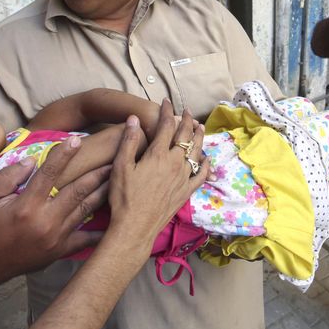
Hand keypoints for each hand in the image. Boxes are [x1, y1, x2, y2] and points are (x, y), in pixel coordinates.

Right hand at [0, 136, 110, 287]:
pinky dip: (102, 231)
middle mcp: (45, 221)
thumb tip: (32, 161)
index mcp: (25, 206)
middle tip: (116, 158)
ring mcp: (55, 238)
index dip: (64, 155)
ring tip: (120, 178)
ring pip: (86, 210)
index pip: (49, 174)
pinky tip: (117, 221)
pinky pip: (85, 240)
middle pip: (78, 191)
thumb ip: (7, 177)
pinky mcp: (59, 251)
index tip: (77, 140)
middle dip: (98, 172)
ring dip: (104, 192)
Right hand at [106, 101, 209, 257]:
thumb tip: (135, 118)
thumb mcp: (121, 166)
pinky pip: (202, 174)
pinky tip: (207, 158)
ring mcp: (183, 177)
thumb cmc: (124, 197)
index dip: (166, 111)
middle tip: (187, 111)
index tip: (166, 102)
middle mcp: (174, 163)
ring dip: (199, 136)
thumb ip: (129, 141)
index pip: (166, 126)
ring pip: (197, 151)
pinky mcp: (187, 191)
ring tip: (200, 127)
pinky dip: (206, 164)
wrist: (135, 226)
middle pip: (185, 136)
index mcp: (158, 155)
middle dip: (187, 120)